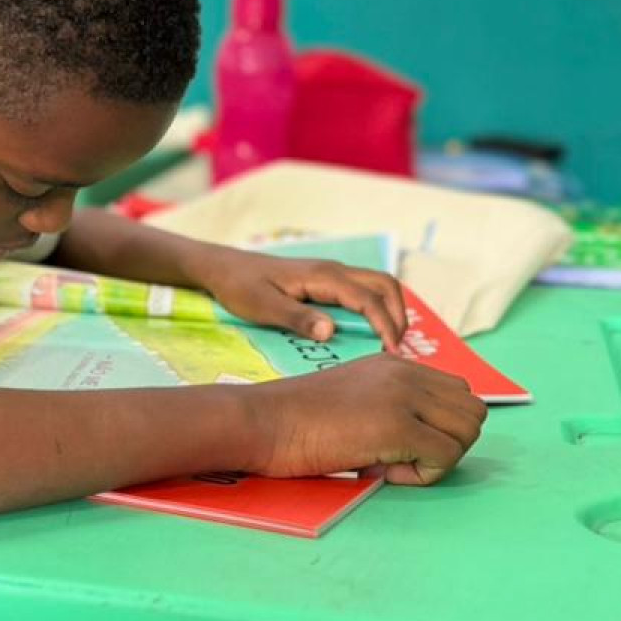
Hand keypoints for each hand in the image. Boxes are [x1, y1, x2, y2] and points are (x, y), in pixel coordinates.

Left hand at [195, 249, 409, 351]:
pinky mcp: (324, 282)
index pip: (368, 299)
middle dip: (398, 315)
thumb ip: (297, 319)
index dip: (385, 326)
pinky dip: (375, 308)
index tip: (392, 353)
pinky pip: (361, 291)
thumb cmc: (240, 286)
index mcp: (323, 276)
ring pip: (376, 285)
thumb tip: (330, 333)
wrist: (222, 268)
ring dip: (390, 310)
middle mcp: (333, 271)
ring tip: (389, 342)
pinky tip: (369, 332)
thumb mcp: (263, 306)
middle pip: (384, 285)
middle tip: (397, 348)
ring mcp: (330, 274)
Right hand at [244, 355, 485, 484]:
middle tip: (403, 459)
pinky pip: (445, 457)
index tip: (398, 444)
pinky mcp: (397, 426)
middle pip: (472, 411)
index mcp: (395, 364)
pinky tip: (381, 472)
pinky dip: (422, 476)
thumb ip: (390, 405)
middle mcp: (406, 373)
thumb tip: (423, 442)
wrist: (262, 421)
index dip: (438, 427)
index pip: (457, 393)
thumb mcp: (353, 398)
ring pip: (467, 433)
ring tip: (391, 465)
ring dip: (438, 459)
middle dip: (448, 443)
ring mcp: (403, 396)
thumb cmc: (294, 421)